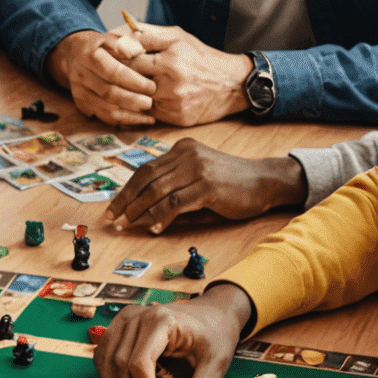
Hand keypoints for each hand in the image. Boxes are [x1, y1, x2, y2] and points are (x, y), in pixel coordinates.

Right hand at [46, 30, 155, 126]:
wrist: (75, 54)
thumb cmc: (101, 46)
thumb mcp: (112, 38)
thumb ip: (126, 44)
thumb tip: (139, 52)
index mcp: (90, 56)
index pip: (113, 72)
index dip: (134, 82)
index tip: (151, 87)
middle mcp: (82, 75)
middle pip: (108, 93)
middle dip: (133, 101)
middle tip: (150, 103)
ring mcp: (80, 92)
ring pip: (106, 109)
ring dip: (129, 115)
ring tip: (148, 116)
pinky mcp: (82, 104)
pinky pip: (103, 117)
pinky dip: (123, 121)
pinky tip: (139, 120)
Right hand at [94, 283, 254, 377]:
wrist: (211, 314)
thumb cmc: (214, 335)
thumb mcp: (216, 363)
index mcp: (161, 321)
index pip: (139, 363)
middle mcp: (136, 316)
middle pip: (119, 364)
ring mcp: (124, 320)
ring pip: (106, 362)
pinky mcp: (118, 327)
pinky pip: (102, 356)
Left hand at [106, 140, 306, 232]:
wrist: (264, 182)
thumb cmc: (229, 183)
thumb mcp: (197, 174)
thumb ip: (174, 182)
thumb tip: (141, 206)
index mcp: (181, 149)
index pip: (145, 169)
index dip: (126, 189)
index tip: (113, 207)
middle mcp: (187, 154)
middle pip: (146, 178)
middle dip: (126, 200)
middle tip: (113, 218)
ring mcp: (198, 169)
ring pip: (158, 191)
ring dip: (140, 210)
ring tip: (128, 225)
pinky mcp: (208, 186)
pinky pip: (177, 203)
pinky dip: (162, 217)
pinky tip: (155, 228)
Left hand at [116, 23, 252, 125]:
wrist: (231, 85)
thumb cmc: (201, 57)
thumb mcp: (178, 37)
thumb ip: (147, 34)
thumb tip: (118, 31)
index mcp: (172, 58)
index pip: (130, 59)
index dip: (119, 58)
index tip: (112, 56)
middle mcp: (173, 81)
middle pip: (131, 80)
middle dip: (122, 76)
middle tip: (115, 72)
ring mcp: (174, 101)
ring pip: (137, 98)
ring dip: (132, 92)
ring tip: (130, 85)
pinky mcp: (176, 117)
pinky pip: (149, 112)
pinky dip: (145, 105)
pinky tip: (147, 98)